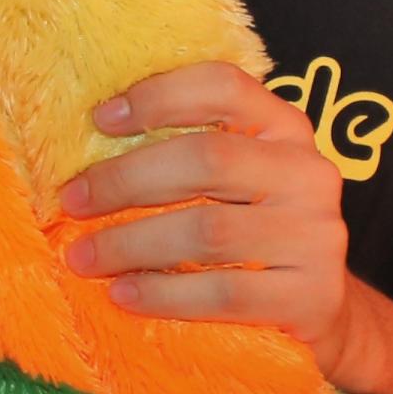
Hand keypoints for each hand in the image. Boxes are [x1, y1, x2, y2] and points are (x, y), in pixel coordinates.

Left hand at [58, 62, 371, 382]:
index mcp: (286, 128)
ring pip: (208, 231)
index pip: (224, 87)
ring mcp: (316, 235)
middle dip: (126, 179)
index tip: (100, 120)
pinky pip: (222, 293)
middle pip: (208, 159)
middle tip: (72, 202)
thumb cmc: (253, 230)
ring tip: (82, 257)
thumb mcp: (236, 180)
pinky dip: (162, 293)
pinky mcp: (311, 295)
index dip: (159, 96)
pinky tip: (122, 293)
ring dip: (130, 244)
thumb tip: (88, 141)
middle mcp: (309, 173)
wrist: (319, 306)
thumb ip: (187, 150)